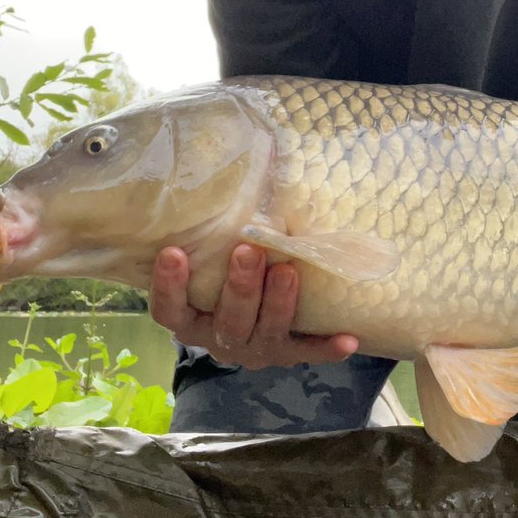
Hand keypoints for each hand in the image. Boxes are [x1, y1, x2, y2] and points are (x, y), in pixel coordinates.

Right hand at [149, 244, 359, 369]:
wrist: (246, 327)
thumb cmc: (220, 277)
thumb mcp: (207, 262)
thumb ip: (207, 235)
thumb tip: (240, 163)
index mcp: (191, 320)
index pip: (169, 310)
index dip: (168, 286)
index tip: (173, 251)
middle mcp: (219, 339)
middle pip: (227, 321)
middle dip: (239, 287)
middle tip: (248, 251)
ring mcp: (255, 349)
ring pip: (265, 333)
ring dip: (277, 304)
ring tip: (287, 272)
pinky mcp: (288, 354)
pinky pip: (309, 351)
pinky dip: (327, 347)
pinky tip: (348, 339)